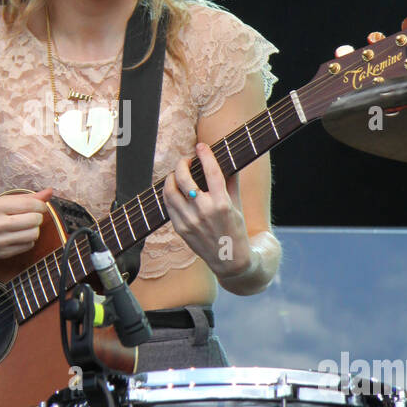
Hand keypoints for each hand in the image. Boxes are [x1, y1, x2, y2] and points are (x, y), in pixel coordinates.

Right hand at [0, 187, 53, 259]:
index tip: (38, 206)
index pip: (31, 204)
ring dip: (33, 229)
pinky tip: (18, 236)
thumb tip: (49, 192)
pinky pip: (28, 246)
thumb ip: (25, 197)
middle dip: (36, 217)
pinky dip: (27, 240)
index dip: (40, 205)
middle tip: (29, 216)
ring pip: (34, 234)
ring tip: (24, 227)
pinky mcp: (2, 253)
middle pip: (35, 220)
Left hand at [162, 142, 253, 278]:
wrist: (230, 260)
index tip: (201, 146)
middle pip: (184, 178)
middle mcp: (204, 212)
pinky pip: (168, 205)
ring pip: (170, 191)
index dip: (205, 155)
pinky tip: (175, 189)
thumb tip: (228, 158)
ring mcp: (190, 221)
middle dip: (182, 164)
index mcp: (223, 204)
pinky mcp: (180, 229)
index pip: (212, 172)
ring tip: (177, 174)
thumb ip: (231, 181)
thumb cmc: (235, 229)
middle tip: (186, 160)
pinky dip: (169, 193)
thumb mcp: (237, 205)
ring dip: (171, 177)